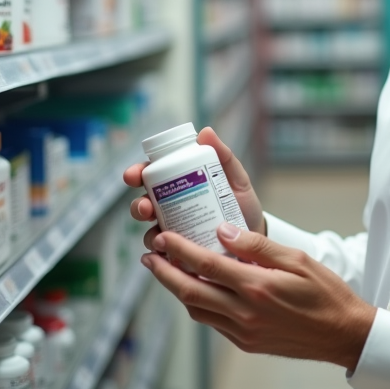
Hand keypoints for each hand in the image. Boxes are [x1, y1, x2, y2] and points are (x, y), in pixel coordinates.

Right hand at [124, 126, 265, 252]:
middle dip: (138, 205)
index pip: (152, 175)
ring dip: (147, 232)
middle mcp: (171, 207)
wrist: (256, 238)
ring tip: (158, 236)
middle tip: (146, 208)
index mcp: (179, 184)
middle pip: (143, 204)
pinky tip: (164, 256)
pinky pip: (163, 255)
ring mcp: (173, 231)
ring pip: (149, 231)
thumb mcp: (236, 179)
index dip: (137, 173)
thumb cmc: (242, 204)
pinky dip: (160, 255)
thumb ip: (223, 157)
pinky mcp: (180, 253)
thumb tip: (206, 133)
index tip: (134, 175)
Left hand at [143, 223, 375, 369]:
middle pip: (190, 292)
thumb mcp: (297, 260)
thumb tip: (223, 232)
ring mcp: (244, 332)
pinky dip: (198, 304)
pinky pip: (212, 322)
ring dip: (177, 290)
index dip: (179, 250)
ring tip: (166, 270)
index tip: (163, 237)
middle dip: (164, 272)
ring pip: (197, 310)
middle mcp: (245, 313)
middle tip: (149, 255)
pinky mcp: (246, 343)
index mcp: (257, 287)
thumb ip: (257, 246)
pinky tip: (197, 289)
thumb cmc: (325, 293)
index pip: (206, 265)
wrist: (343, 334)